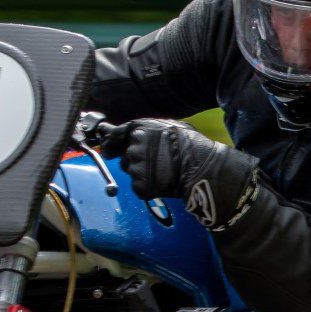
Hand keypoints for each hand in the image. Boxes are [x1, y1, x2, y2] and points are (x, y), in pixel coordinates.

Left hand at [106, 117, 252, 229]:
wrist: (202, 169)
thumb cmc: (191, 145)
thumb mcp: (169, 125)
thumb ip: (145, 128)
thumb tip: (127, 132)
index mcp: (139, 130)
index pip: (115, 136)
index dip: (111, 144)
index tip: (108, 150)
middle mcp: (133, 148)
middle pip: (126, 156)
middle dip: (136, 159)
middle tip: (158, 162)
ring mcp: (135, 168)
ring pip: (131, 172)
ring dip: (142, 173)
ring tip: (163, 172)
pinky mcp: (139, 186)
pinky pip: (138, 186)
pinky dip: (147, 186)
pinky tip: (162, 182)